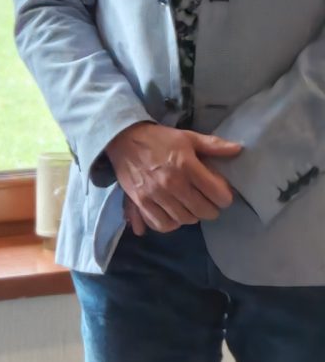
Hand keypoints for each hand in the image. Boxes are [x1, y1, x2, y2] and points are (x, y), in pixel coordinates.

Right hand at [106, 121, 243, 233]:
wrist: (122, 139)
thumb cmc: (158, 139)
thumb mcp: (187, 137)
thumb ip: (213, 145)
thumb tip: (238, 149)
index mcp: (187, 165)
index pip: (217, 194)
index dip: (225, 197)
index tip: (222, 194)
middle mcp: (173, 183)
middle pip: (203, 211)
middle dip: (210, 209)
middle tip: (207, 202)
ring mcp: (156, 195)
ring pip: (184, 219)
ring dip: (191, 216)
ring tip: (189, 207)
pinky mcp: (141, 202)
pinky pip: (162, 224)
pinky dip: (171, 223)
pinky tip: (173, 215)